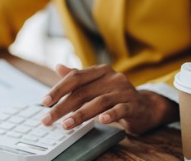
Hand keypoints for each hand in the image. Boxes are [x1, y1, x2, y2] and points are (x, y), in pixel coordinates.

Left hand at [41, 64, 178, 134]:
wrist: (145, 106)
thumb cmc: (115, 95)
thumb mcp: (95, 85)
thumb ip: (77, 77)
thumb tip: (58, 67)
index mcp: (100, 71)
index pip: (75, 77)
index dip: (58, 89)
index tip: (44, 102)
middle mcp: (112, 77)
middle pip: (83, 92)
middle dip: (63, 107)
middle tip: (49, 119)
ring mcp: (124, 90)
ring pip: (99, 102)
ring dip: (80, 114)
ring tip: (66, 124)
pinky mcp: (134, 104)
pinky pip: (121, 109)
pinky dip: (111, 115)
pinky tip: (102, 121)